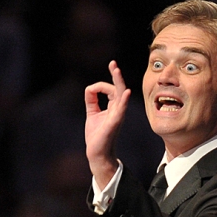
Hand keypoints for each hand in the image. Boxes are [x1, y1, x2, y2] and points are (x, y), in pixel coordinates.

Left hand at [84, 60, 130, 186]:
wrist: (97, 153)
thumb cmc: (96, 135)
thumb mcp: (92, 113)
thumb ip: (92, 101)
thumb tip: (90, 89)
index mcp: (113, 107)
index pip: (111, 89)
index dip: (99, 86)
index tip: (91, 90)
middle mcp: (118, 110)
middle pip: (119, 89)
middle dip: (116, 76)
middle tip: (113, 63)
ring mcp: (118, 115)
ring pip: (121, 95)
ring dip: (119, 82)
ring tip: (116, 70)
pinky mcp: (115, 122)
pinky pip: (121, 109)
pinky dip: (124, 100)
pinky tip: (126, 93)